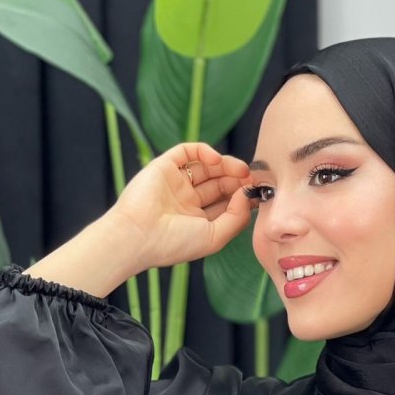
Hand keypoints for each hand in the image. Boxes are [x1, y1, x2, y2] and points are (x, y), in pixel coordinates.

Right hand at [108, 141, 255, 272]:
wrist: (138, 235)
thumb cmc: (174, 243)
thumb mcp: (215, 237)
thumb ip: (236, 217)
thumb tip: (247, 194)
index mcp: (198, 221)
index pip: (225, 203)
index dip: (242, 196)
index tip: (257, 193)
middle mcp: (187, 201)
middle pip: (219, 183)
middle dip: (237, 180)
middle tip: (252, 178)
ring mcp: (175, 184)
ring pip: (206, 167)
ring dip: (226, 165)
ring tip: (242, 170)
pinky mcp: (164, 167)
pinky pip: (187, 152)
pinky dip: (204, 151)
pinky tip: (216, 160)